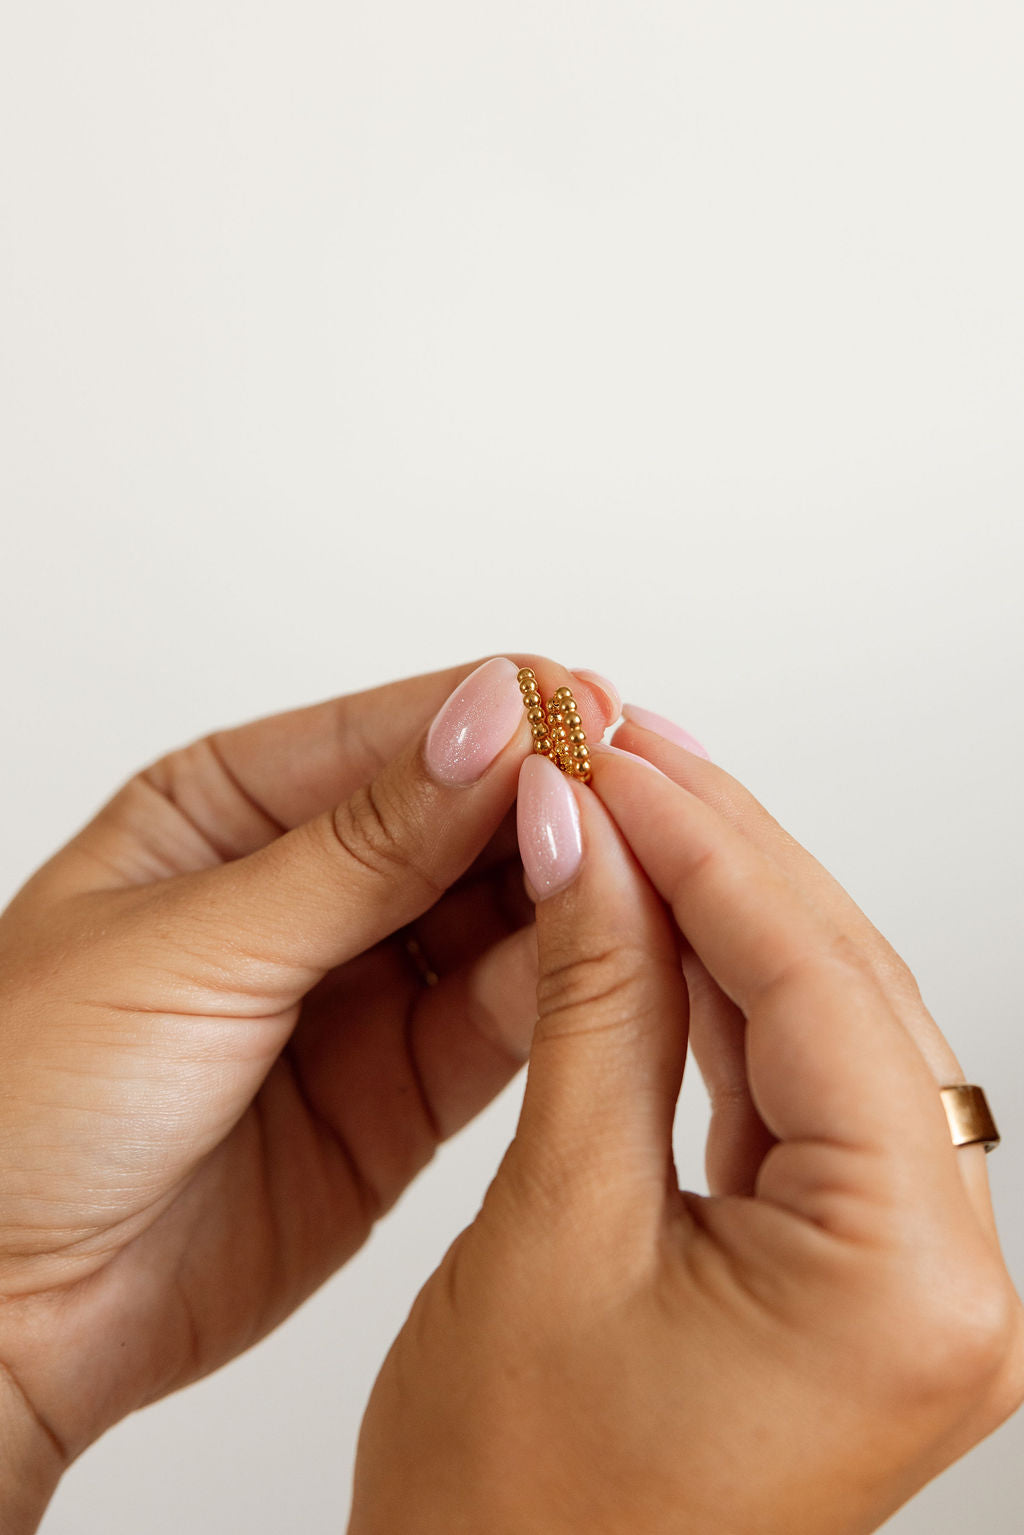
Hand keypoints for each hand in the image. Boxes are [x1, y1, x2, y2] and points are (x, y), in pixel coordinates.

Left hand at [0, 656, 617, 1499]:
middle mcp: (307, 890)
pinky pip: (503, 1024)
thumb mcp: (192, 944)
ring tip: (640, 876)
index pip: (391, 737)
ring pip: (499, 919)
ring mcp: (361, 990)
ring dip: (569, 894)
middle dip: (546, 805)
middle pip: (462, 820)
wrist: (1, 1312)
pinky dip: (561, 992)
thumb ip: (358, 849)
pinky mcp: (403, 1090)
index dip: (493, 721)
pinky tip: (610, 963)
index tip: (586, 712)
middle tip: (636, 796)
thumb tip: (486, 724)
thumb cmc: (25, 1102)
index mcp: (228, 809)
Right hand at [349, 716, 1023, 1534]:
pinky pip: (794, 1090)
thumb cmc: (517, 1517)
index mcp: (905, 1285)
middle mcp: (941, 1277)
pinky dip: (717, 1000)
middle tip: (618, 759)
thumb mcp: (550, 1226)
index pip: (817, 986)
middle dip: (720, 859)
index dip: (703, 851)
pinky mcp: (845, 1267)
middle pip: (842, 991)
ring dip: (718, 917)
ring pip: (823, 1027)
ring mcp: (902, 1273)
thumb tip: (581, 843)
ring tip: (624, 814)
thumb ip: (590, 1007)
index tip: (614, 760)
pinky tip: (651, 924)